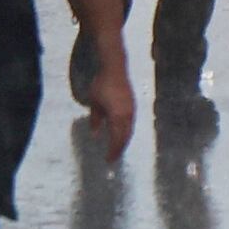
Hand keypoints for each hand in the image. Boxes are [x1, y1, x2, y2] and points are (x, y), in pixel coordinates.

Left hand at [76, 37, 135, 158]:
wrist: (115, 68)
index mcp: (117, 116)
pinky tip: (121, 135)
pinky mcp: (133, 106)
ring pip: (129, 131)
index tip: (108, 160)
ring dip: (123, 142)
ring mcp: (132, 110)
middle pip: (125, 138)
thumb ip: (95, 119)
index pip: (116, 139)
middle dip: (119, 150)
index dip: (112, 151)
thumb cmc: (102, 85)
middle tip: (113, 159)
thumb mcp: (94, 103)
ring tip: (117, 150)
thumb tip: (95, 134)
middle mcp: (127, 115)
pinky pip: (131, 124)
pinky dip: (126, 133)